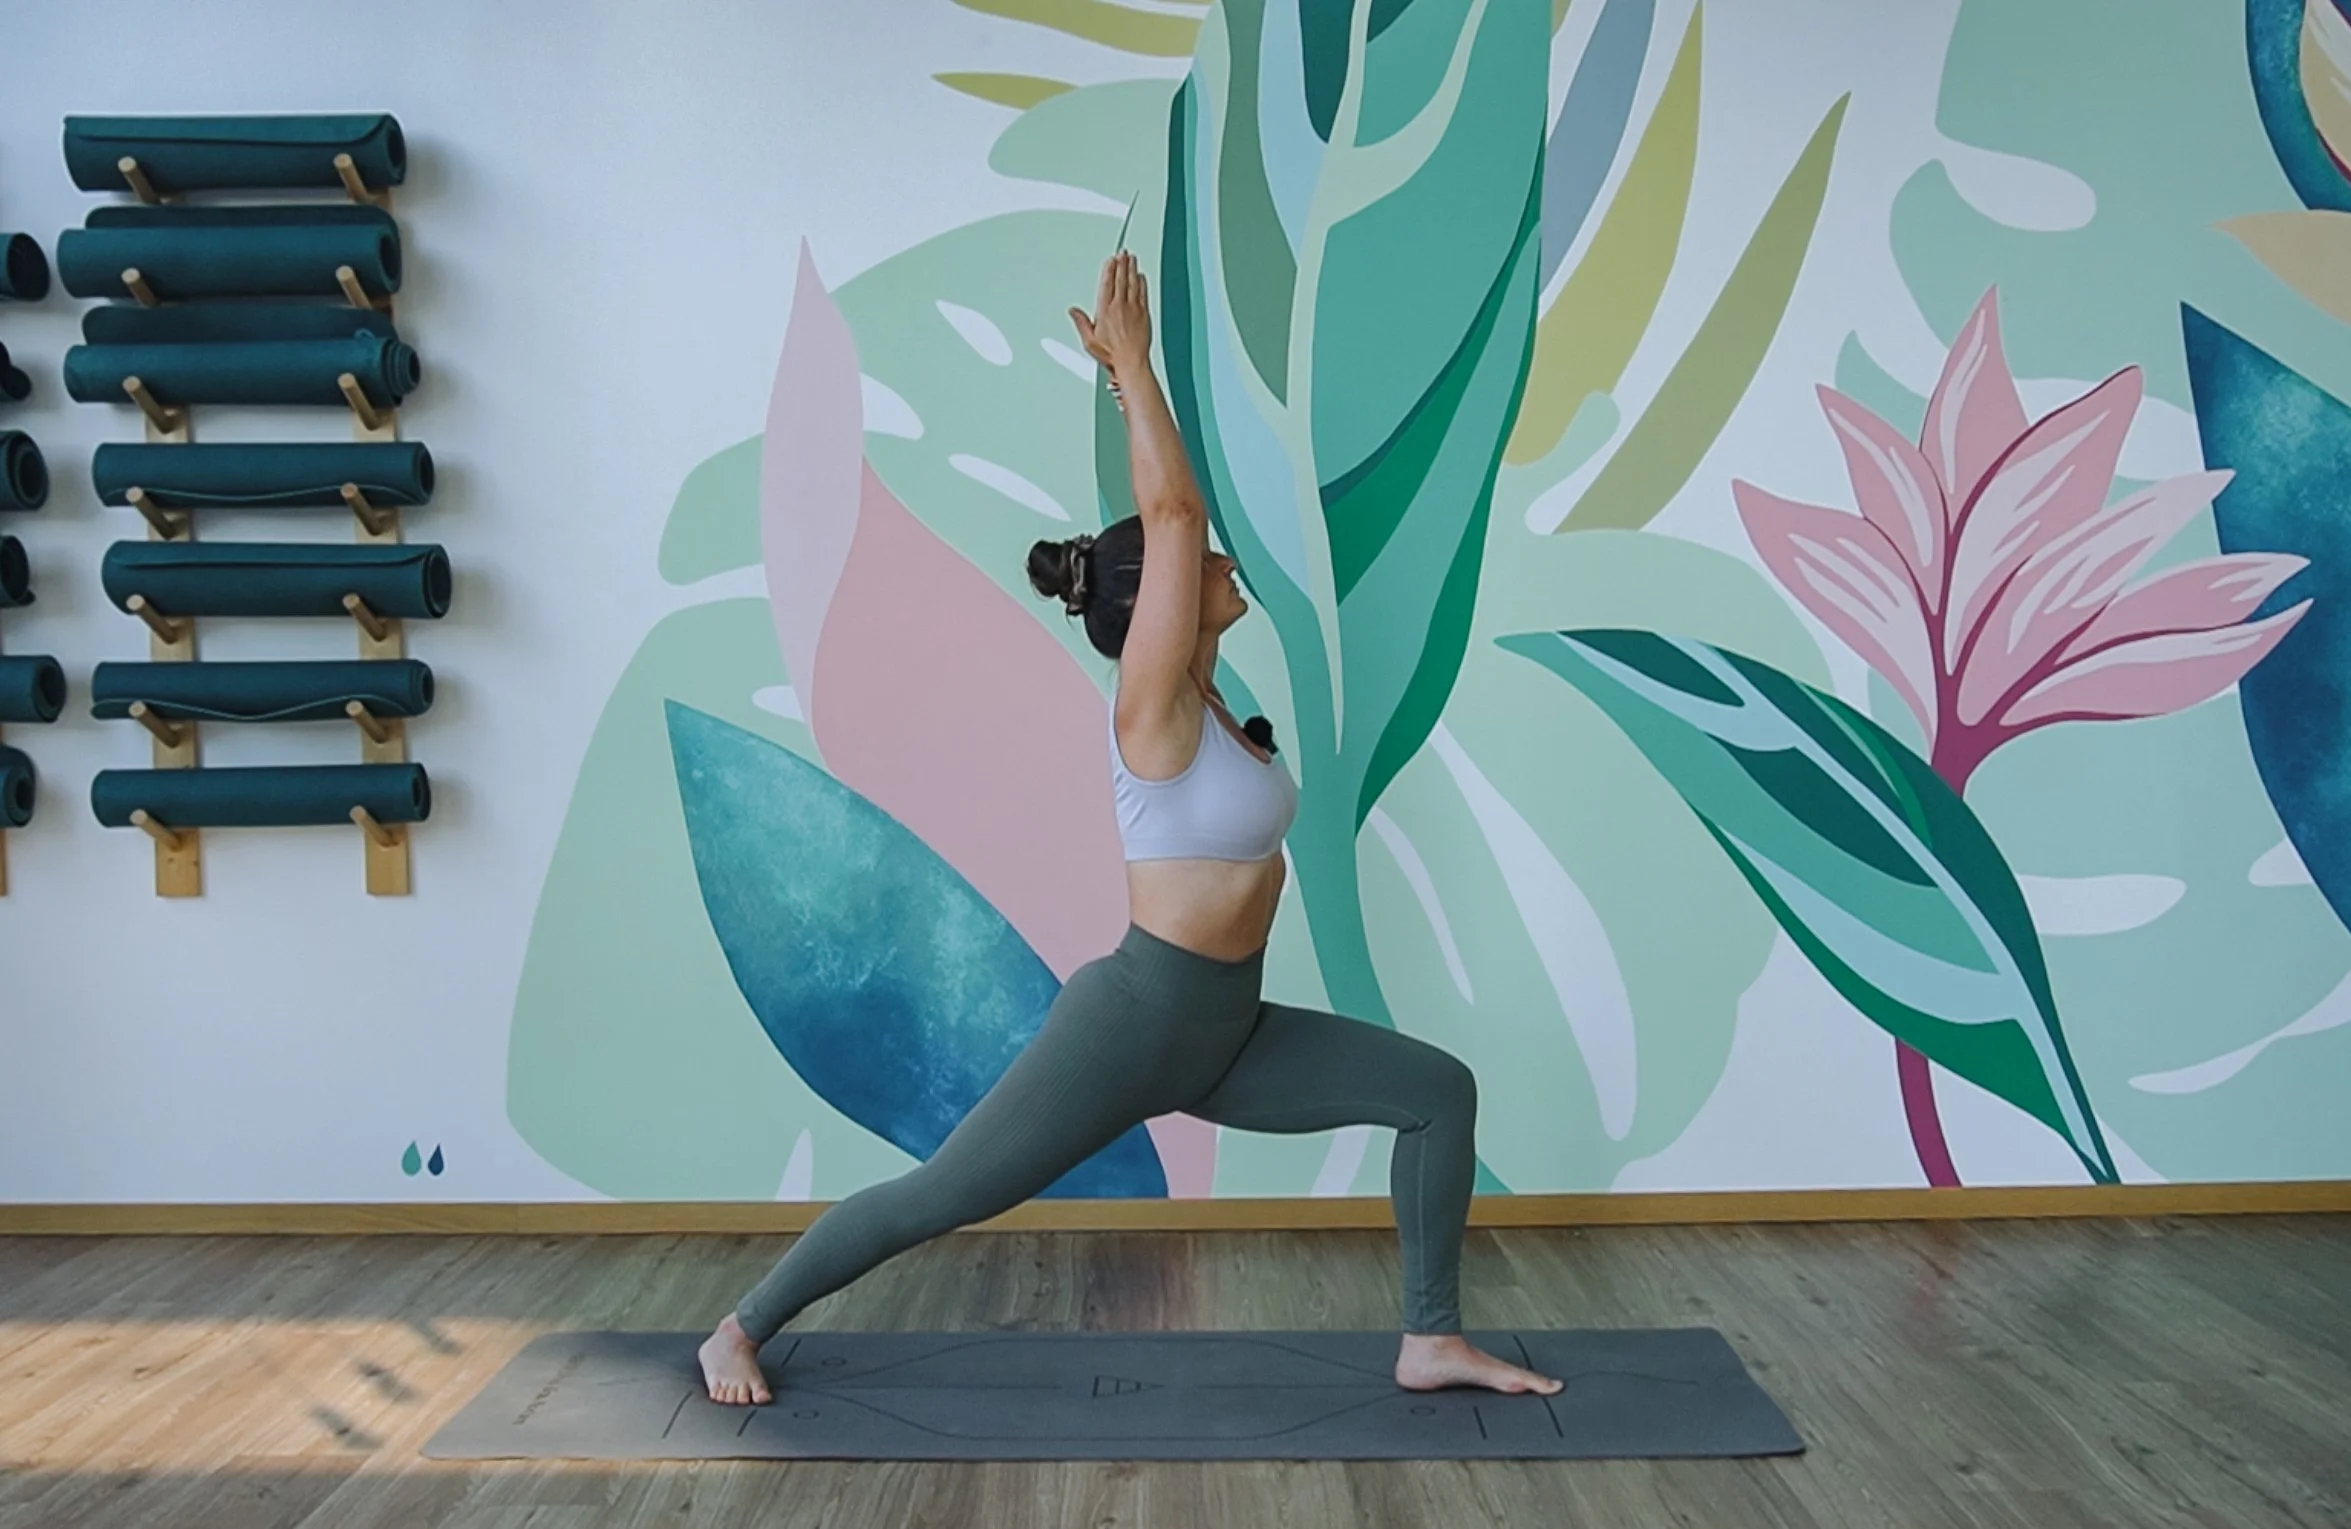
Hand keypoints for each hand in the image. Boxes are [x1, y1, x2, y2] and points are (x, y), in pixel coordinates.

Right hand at [1068, 251, 1151, 376]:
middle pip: (1121, 279)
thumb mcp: (1090, 341)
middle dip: (1121, 264)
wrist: (1132, 362)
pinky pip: (1143, 293)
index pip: (1107, 283)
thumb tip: (1073, 311)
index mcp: (1105, 311)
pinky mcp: (1144, 314)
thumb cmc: (1112, 355)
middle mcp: (1120, 307)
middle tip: (1122, 252)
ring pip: (1133, 283)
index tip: (1110, 259)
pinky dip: (1142, 282)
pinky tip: (1141, 276)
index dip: (1109, 269)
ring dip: (1132, 269)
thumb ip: (1082, 323)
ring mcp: (1134, 309)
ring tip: (1131, 258)